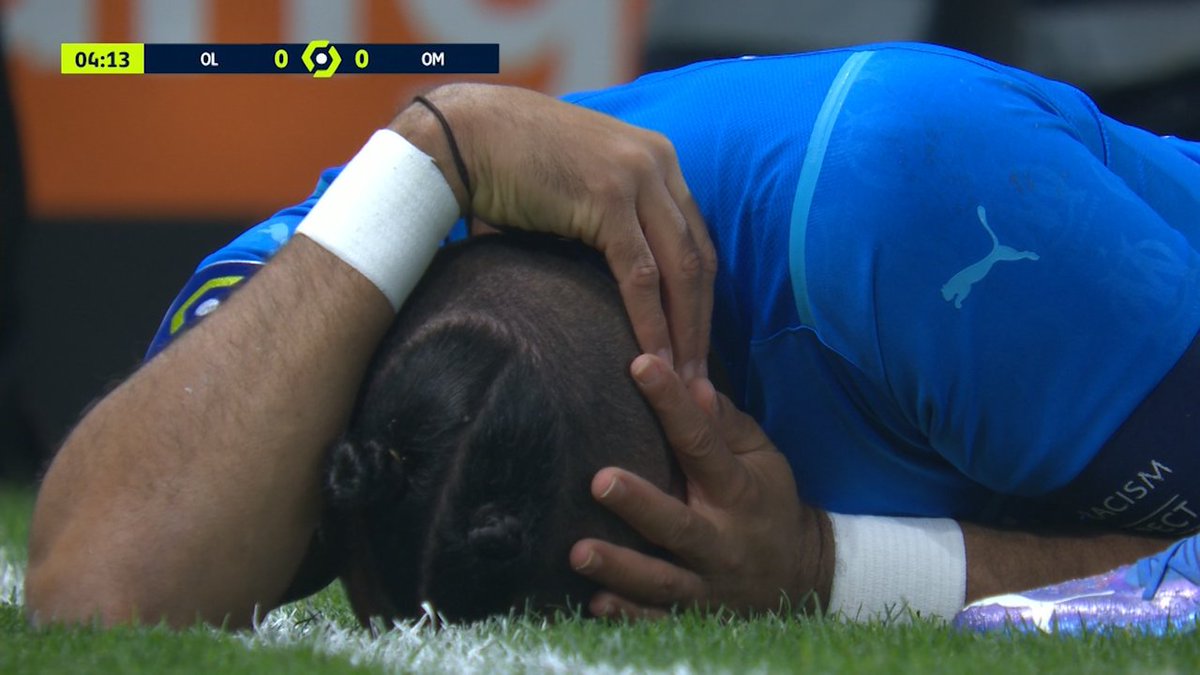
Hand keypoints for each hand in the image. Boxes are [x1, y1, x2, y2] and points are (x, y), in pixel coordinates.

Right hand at [390, 84, 715, 380]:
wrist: (465, 133)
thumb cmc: (509, 167)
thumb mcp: (578, 190)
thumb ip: (606, 225)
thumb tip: (605, 286)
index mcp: (657, 160)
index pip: (695, 240)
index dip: (699, 299)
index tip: (695, 347)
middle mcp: (658, 164)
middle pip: (699, 258)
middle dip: (701, 325)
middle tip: (701, 380)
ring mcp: (637, 177)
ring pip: (680, 269)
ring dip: (684, 332)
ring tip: (683, 381)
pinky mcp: (609, 197)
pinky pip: (640, 273)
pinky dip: (650, 321)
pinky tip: (654, 358)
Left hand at [569, 353, 832, 617]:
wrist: (801, 577)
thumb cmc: (767, 502)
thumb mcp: (763, 458)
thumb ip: (726, 424)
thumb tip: (692, 382)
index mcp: (739, 492)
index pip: (702, 444)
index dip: (672, 404)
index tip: (640, 366)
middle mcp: (722, 540)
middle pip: (677, 524)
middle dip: (639, 505)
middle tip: (599, 481)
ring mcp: (706, 583)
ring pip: (661, 580)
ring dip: (620, 568)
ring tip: (578, 553)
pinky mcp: (694, 615)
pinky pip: (658, 620)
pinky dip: (629, 614)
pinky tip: (595, 603)